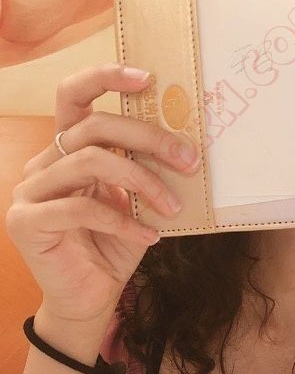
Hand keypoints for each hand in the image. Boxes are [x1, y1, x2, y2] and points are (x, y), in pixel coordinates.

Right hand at [5, 62, 200, 322]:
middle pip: (95, 127)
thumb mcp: (139, 201)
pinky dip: (125, 222)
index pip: (75, 97)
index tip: (149, 77)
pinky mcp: (27, 222)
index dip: (106, 78)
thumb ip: (147, 170)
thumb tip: (187, 143)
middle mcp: (45, 162)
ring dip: (143, 182)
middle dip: (149, 138)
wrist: (93, 296)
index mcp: (69, 149)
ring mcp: (30, 190)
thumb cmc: (118, 244)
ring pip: (91, 162)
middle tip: (189, 160)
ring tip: (173, 206)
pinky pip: (83, 209)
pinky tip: (150, 236)